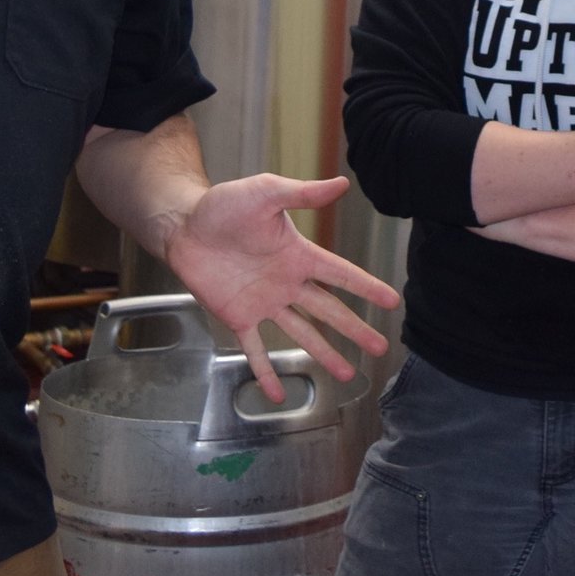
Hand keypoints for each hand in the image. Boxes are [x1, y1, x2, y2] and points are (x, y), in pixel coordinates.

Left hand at [157, 173, 399, 402]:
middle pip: (329, 311)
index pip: (340, 274)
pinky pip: (255, 349)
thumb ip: (302, 193)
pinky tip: (277, 393)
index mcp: (298, 255)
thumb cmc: (223, 205)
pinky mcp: (237, 317)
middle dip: (355, 330)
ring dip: (324, 354)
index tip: (391, 301)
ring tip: (345, 374)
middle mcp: (286, 283)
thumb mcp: (266, 192)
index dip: (366, 287)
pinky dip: (266, 371)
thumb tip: (341, 183)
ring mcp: (264, 303)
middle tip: (379, 348)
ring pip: (301, 333)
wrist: (184, 225)